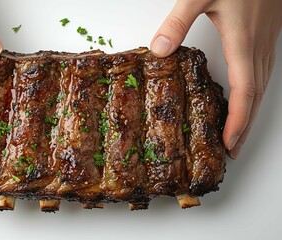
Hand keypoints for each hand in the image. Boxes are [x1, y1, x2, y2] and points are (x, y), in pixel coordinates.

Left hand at [150, 0, 281, 157]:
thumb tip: (160, 49)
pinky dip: (254, 91)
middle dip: (245, 125)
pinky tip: (244, 94)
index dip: (239, 121)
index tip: (229, 142)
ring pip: (262, 85)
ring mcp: (265, 41)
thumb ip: (178, 21)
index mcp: (242, 42)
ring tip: (238, 130)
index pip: (245, 92)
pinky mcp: (265, 34)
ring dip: (251, 111)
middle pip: (256, 96)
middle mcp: (257, 46)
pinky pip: (262, 71)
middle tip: (232, 148)